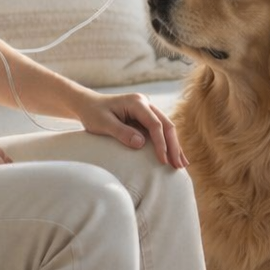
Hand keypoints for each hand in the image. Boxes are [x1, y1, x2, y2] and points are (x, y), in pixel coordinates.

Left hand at [73, 92, 187, 168]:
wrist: (87, 104)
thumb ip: (121, 132)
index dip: (160, 143)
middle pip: (166, 125)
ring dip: (174, 146)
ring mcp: (147, 109)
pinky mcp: (145, 117)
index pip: (155, 124)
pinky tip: (174, 156)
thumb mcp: (103, 124)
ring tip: (182, 165)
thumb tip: (141, 143)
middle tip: (179, 166)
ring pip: (167, 128)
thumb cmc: (93, 113)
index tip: (163, 161)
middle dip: (173, 146)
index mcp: (136, 102)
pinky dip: (167, 143)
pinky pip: (160, 130)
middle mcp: (145, 103)